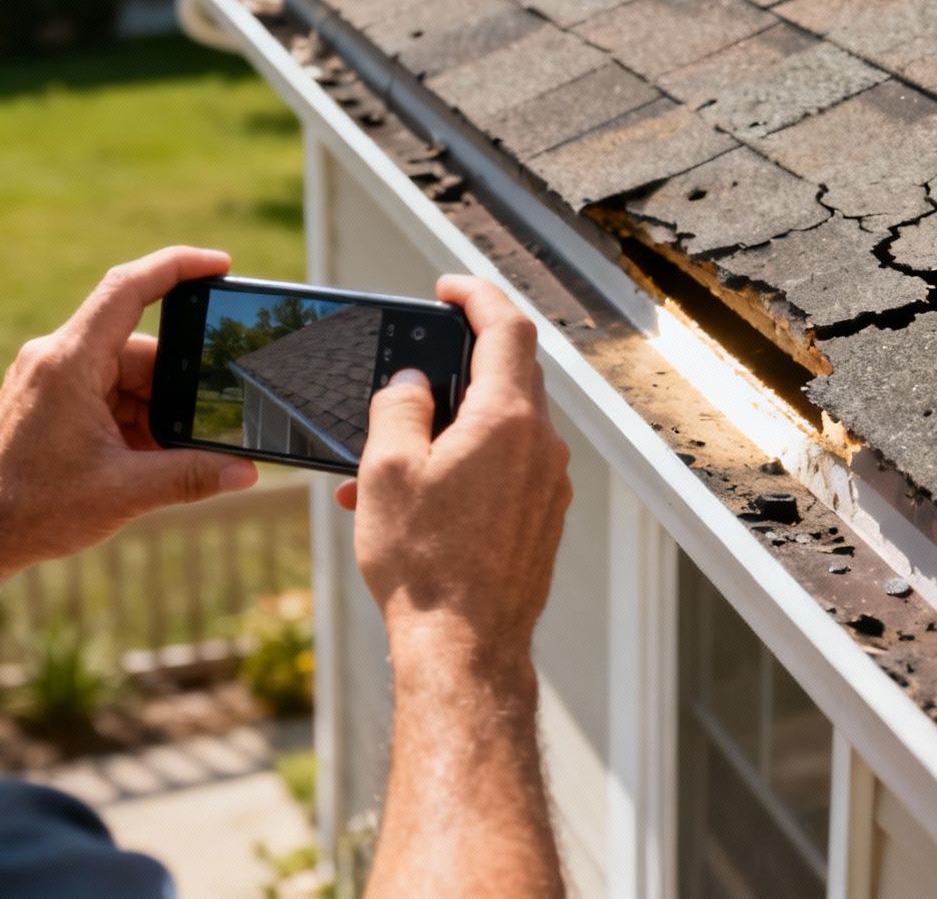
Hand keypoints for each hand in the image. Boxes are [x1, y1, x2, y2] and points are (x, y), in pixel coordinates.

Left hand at [0, 246, 259, 570]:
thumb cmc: (31, 510)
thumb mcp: (125, 492)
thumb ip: (192, 476)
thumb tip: (247, 472)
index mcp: (69, 362)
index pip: (128, 288)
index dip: (177, 266)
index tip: (220, 264)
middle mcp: (56, 358)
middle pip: (140, 350)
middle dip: (177, 391)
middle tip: (203, 429)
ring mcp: (50, 379)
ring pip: (126, 377)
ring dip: (154, 414)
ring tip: (160, 461)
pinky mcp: (48, 400)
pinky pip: (106, 394)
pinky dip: (132, 423)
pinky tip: (141, 461)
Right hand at [338, 275, 571, 680]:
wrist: (464, 648)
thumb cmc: (424, 563)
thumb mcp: (387, 469)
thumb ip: (399, 407)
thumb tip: (411, 383)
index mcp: (509, 418)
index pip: (506, 326)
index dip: (476, 294)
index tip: (447, 288)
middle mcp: (541, 445)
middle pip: (509, 374)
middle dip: (458, 363)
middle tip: (413, 367)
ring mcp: (548, 485)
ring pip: (502, 427)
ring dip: (450, 426)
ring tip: (388, 458)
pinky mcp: (542, 519)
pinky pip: (504, 469)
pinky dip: (464, 464)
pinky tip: (415, 497)